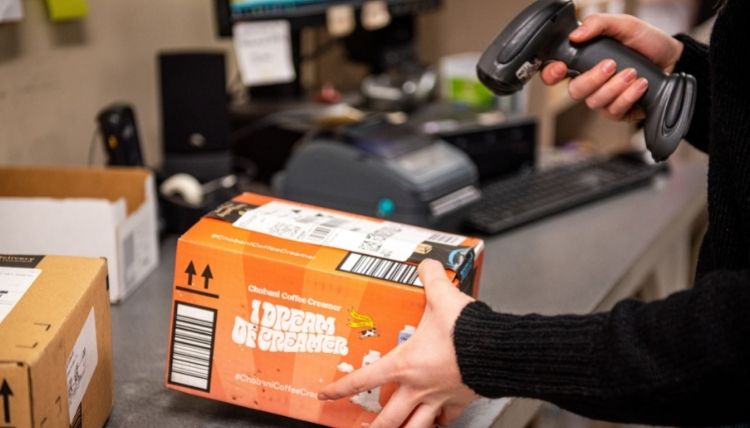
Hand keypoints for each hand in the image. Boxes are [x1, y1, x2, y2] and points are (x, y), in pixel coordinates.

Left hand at [318, 259, 478, 427]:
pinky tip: (438, 422)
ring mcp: (439, 398)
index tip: (326, 395)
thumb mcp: (442, 296)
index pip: (363, 380)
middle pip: (388, 418)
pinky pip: (447, 419)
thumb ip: (430, 277)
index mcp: (406, 364)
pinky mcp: (459, 400)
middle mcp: (418, 386)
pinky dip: (440, 422)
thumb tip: (425, 264)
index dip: (340, 388)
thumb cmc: (468, 331)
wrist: (499, 350)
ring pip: (416, 427)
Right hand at [541, 13, 683, 121]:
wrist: (674, 59)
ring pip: (594, 102)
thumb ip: (598, 24)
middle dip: (593, 79)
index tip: (562, 67)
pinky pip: (613, 110)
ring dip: (615, 87)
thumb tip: (575, 35)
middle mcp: (590, 82)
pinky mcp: (618, 111)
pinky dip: (628, 96)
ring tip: (633, 72)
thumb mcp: (624, 24)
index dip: (551, 73)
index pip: (554, 73)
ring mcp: (603, 98)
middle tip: (611, 65)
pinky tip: (640, 85)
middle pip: (574, 91)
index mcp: (583, 61)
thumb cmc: (646, 42)